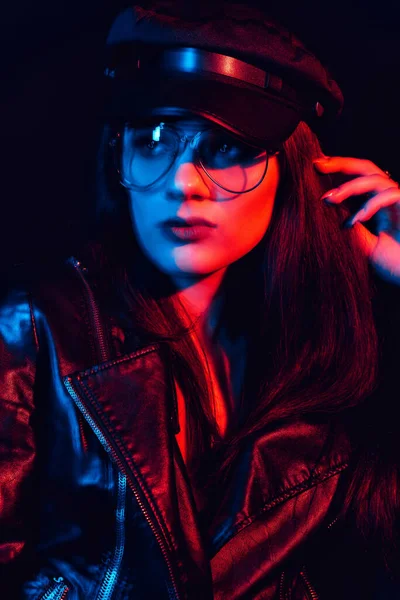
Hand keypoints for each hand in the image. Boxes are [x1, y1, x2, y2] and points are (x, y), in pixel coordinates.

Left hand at [314, 156, 399, 285]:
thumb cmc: (393, 264)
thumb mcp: (364, 246)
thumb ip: (350, 230)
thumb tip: (324, 218)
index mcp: (378, 204)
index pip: (358, 179)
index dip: (339, 170)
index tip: (316, 168)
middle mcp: (389, 198)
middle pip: (366, 168)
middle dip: (341, 164)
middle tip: (318, 165)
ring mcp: (399, 202)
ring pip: (375, 180)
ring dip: (350, 187)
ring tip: (329, 200)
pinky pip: (390, 196)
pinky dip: (370, 206)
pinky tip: (353, 221)